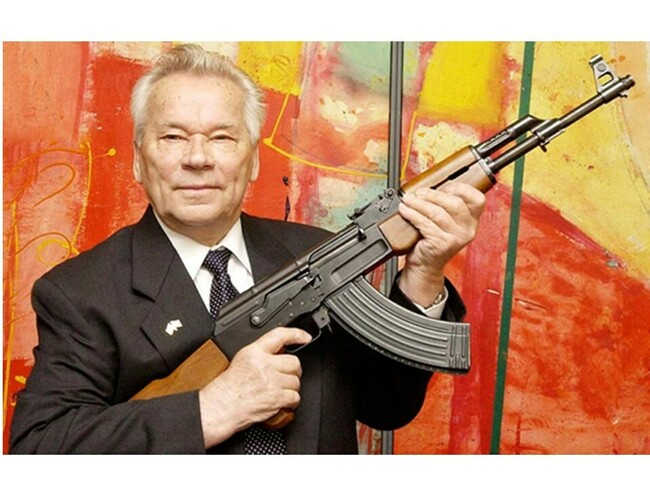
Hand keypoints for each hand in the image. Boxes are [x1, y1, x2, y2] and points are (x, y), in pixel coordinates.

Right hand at [198, 327, 310, 447]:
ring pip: (296, 381)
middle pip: (294, 362)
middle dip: (293, 371)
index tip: (304, 337)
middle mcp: (264, 364)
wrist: (221, 406)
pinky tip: (282, 401)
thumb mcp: (242, 360)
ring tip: (279, 390)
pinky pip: (294, 397)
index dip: (296, 334)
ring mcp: (271, 381)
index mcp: (254, 352)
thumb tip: (280, 351)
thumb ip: (261, 353)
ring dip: (291, 388)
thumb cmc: (228, 388)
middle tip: (286, 376)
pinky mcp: (276, 397)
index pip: (280, 335)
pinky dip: (291, 401)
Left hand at [397, 182, 484, 306]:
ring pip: (438, 213)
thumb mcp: (442, 221)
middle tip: (418, 193)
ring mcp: (456, 238)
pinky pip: (425, 224)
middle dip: (433, 194)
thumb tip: (428, 185)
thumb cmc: (432, 240)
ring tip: (408, 200)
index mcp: (471, 220)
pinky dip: (413, 214)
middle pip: (454, 203)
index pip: (477, 199)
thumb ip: (442, 204)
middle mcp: (467, 229)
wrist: (425, 264)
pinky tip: (405, 210)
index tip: (444, 185)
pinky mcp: (442, 244)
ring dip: (419, 203)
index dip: (461, 188)